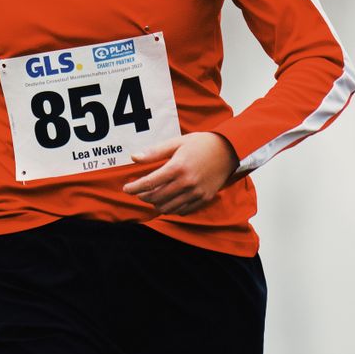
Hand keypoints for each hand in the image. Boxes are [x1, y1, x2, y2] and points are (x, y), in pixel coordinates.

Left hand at [121, 132, 237, 215]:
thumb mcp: (177, 142)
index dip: (134, 188)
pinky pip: (182, 211)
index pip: (149, 183)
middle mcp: (186, 183)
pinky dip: (171, 208)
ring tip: (152, 196)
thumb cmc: (201, 144)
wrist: (229, 150)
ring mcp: (196, 193)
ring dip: (156, 204)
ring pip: (167, 207)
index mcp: (177, 167)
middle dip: (143, 196)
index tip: (126, 189)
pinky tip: (168, 200)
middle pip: (156, 197)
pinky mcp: (204, 199)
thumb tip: (134, 157)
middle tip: (138, 192)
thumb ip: (155, 152)